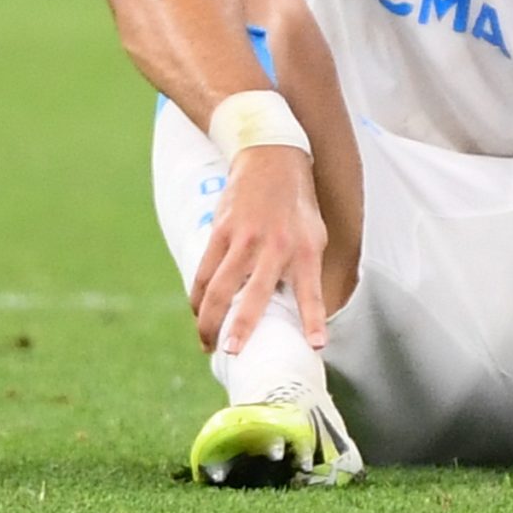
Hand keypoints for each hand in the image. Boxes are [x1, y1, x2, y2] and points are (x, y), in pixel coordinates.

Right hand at [188, 145, 328, 355]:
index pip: (312, 293)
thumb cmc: (297, 207)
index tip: (315, 346)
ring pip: (218, 288)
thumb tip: (298, 316)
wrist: (271, 159)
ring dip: (209, 320)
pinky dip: (197, 297)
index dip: (314, 321)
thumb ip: (304, 273)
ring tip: (208, 343)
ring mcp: (244, 239)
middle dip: (241, 328)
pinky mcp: (221, 231)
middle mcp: (275, 247)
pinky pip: (203, 272)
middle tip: (230, 353)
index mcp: (304, 251)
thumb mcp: (314, 237)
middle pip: (253, 296)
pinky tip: (197, 313)